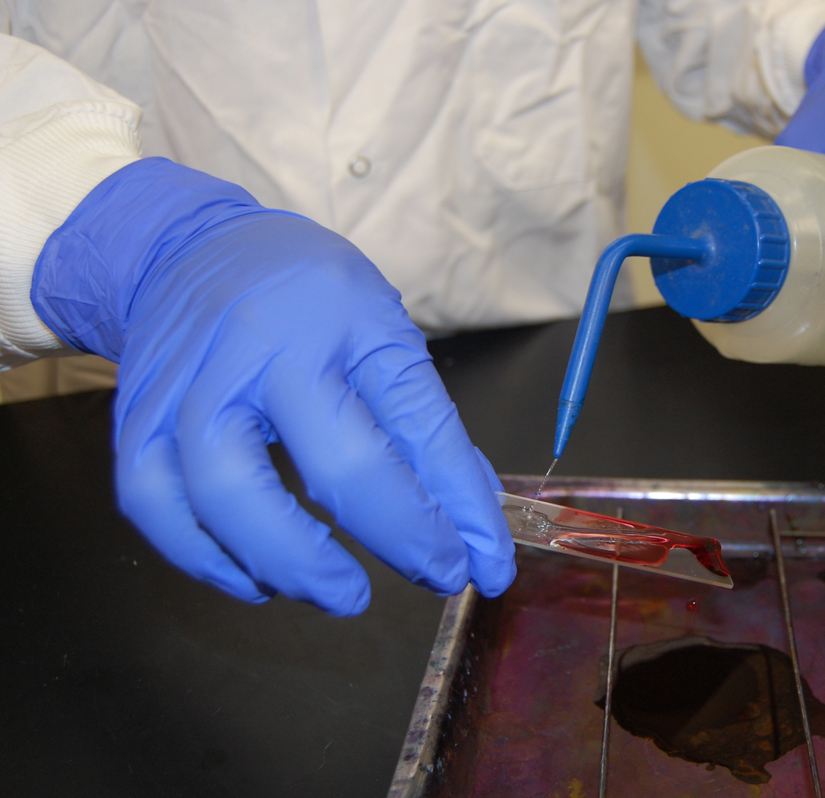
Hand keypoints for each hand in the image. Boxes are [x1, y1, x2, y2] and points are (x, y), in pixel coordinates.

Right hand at [32, 158, 515, 614]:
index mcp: (344, 323)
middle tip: (435, 575)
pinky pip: (155, 506)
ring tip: (342, 592)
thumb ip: (421, 423)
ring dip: (294, 563)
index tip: (489, 563)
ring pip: (227, 496)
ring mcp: (190, 388)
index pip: (420, 428)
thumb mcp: (382, 331)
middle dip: (400, 538)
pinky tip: (257, 581)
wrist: (188, 249)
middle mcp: (265, 352)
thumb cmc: (304, 297)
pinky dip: (205, 559)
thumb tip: (473, 521)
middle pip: (335, 465)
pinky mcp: (135, 420)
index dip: (462, 508)